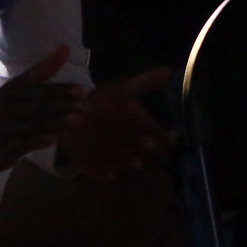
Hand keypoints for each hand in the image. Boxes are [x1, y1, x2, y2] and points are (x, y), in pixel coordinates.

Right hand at [0, 44, 82, 174]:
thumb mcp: (13, 89)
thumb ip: (40, 72)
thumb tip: (65, 48)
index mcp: (12, 93)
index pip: (38, 89)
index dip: (59, 89)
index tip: (82, 90)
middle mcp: (8, 109)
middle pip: (37, 105)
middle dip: (62, 104)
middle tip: (85, 106)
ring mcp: (4, 129)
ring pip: (31, 124)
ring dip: (55, 121)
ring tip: (76, 120)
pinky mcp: (2, 149)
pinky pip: (21, 144)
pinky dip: (36, 141)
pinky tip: (52, 140)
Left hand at [59, 67, 173, 182]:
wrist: (75, 114)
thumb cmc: (105, 103)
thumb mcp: (123, 89)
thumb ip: (145, 82)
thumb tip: (168, 70)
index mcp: (142, 129)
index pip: (159, 134)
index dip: (164, 136)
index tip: (171, 137)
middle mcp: (132, 146)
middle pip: (143, 150)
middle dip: (147, 148)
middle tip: (150, 145)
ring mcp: (114, 157)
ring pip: (125, 162)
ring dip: (130, 163)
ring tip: (135, 163)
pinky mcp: (96, 166)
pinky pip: (101, 172)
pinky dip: (105, 175)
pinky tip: (109, 176)